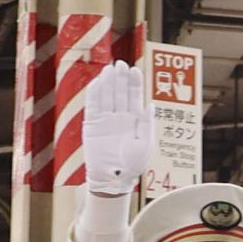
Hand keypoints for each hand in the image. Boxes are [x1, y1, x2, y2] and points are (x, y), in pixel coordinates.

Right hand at [76, 60, 151, 202]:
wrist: (115, 178)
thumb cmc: (133, 164)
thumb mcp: (145, 144)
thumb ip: (146, 124)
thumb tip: (151, 105)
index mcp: (135, 119)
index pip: (134, 96)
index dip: (134, 83)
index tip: (135, 69)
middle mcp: (120, 116)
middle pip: (119, 92)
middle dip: (120, 78)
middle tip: (120, 63)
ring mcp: (106, 120)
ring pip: (106, 96)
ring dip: (107, 83)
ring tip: (109, 69)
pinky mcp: (92, 125)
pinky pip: (92, 106)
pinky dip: (94, 94)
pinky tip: (97, 82)